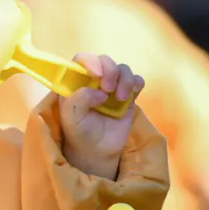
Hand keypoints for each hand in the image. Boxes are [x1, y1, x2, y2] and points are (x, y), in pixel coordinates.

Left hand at [59, 52, 143, 180]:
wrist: (96, 149)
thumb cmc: (78, 130)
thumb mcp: (71, 117)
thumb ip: (79, 100)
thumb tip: (100, 92)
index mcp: (76, 81)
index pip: (82, 59)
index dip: (90, 61)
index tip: (97, 74)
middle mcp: (94, 80)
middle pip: (105, 60)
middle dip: (110, 71)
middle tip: (107, 90)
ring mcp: (112, 86)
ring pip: (123, 69)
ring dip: (124, 80)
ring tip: (119, 98)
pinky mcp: (128, 95)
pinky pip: (137, 80)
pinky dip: (136, 83)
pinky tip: (129, 96)